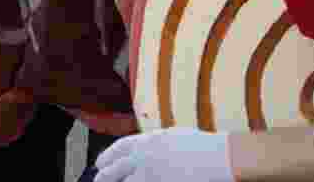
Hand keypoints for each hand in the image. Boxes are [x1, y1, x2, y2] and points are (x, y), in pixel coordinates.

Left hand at [94, 127, 232, 181]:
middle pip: (114, 170)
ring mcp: (148, 175)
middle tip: (98, 180)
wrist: (215, 157)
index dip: (107, 155)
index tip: (100, 162)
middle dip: (104, 176)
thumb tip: (148, 147)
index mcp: (148, 141)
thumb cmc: (201, 146)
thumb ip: (157, 142)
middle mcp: (143, 157)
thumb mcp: (174, 136)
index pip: (120, 147)